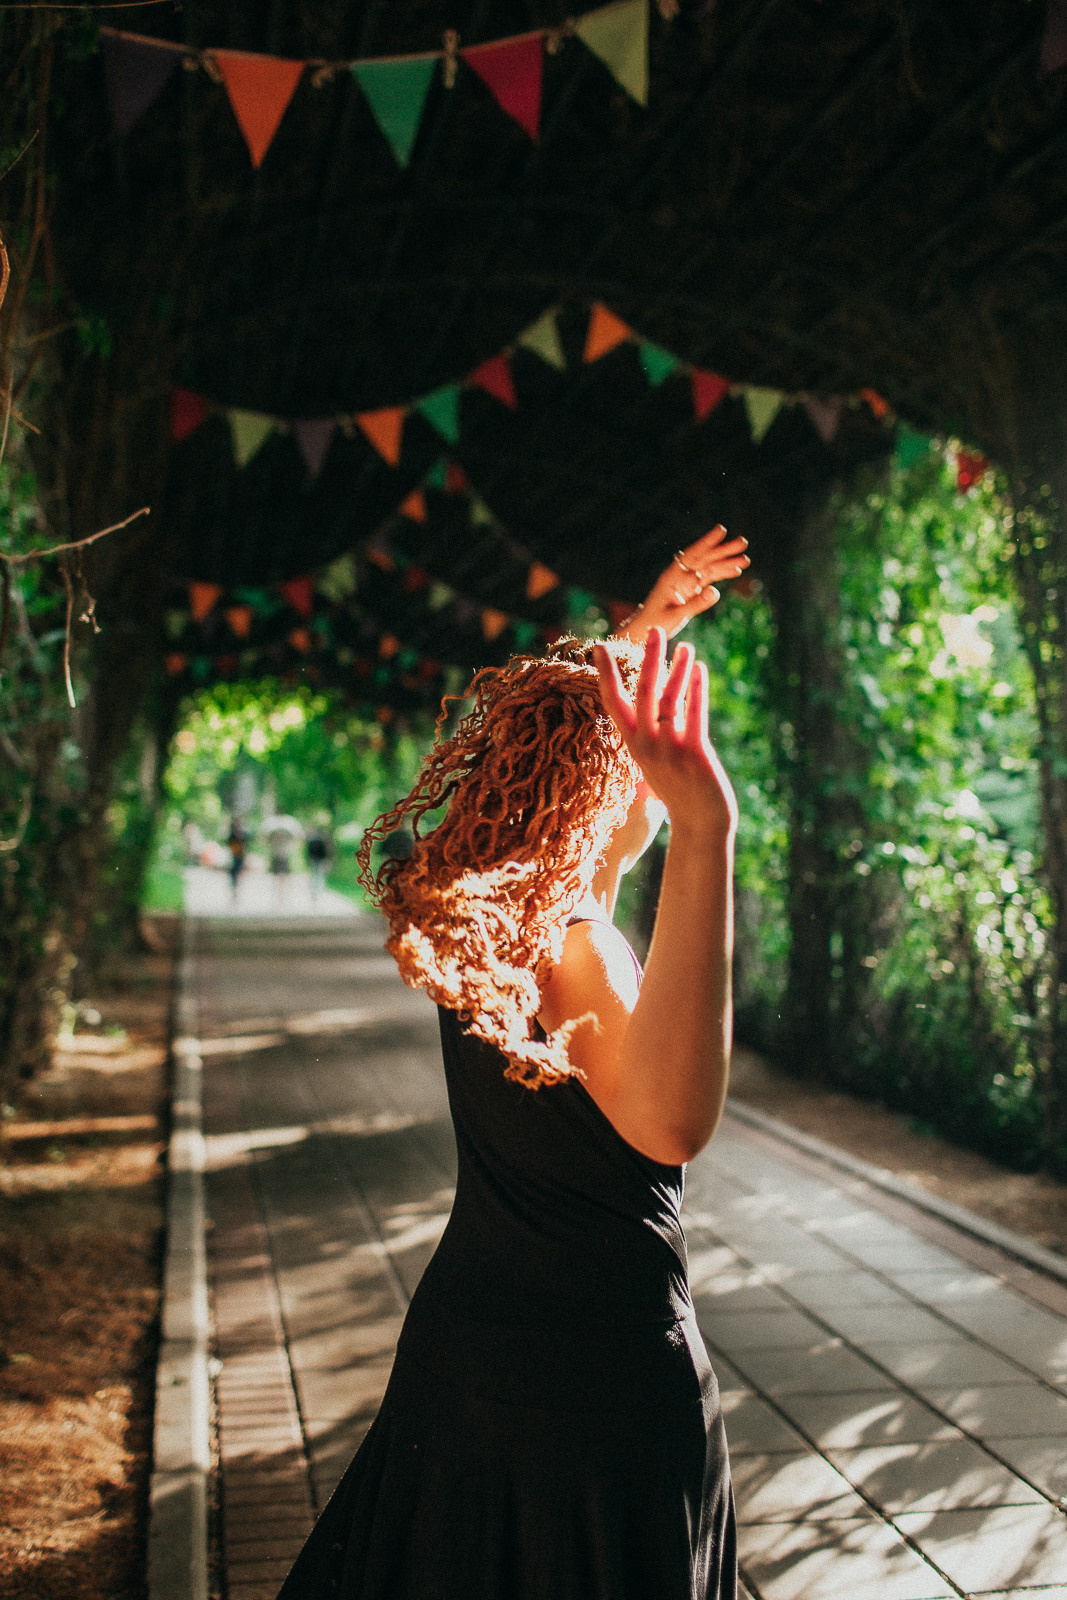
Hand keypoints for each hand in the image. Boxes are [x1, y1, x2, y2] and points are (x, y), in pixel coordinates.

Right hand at [594, 628, 737, 836]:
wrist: (700, 825)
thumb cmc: (679, 792)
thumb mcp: (656, 761)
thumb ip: (650, 735)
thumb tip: (650, 706)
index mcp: (633, 745)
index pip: (613, 704)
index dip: (606, 675)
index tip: (599, 647)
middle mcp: (646, 746)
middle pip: (642, 693)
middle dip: (649, 659)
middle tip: (655, 630)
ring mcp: (669, 751)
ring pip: (669, 700)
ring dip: (679, 669)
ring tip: (687, 647)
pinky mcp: (694, 755)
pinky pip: (695, 715)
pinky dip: (697, 690)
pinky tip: (701, 669)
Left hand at [615, 525, 749, 643]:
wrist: (645, 630)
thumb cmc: (656, 623)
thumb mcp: (676, 615)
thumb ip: (696, 604)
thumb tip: (716, 591)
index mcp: (672, 577)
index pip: (692, 555)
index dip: (707, 542)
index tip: (721, 530)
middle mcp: (680, 576)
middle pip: (704, 559)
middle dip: (724, 551)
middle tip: (743, 542)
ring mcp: (685, 583)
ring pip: (708, 568)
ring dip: (726, 563)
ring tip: (745, 560)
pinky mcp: (690, 591)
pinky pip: (707, 579)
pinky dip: (721, 575)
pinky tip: (735, 572)